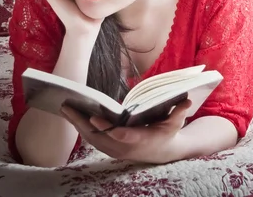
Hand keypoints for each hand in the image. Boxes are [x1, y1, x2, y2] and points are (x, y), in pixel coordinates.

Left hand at [60, 100, 191, 164]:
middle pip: (98, 137)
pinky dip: (81, 128)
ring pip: (91, 139)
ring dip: (77, 124)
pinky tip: (72, 115)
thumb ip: (179, 112)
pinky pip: (92, 139)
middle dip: (81, 122)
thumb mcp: (175, 123)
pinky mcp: (109, 149)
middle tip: (67, 106)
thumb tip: (188, 101)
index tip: (95, 119)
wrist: (162, 152)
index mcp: (139, 140)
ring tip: (65, 108)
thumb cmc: (168, 133)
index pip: (121, 136)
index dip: (108, 128)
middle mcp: (124, 147)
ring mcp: (115, 150)